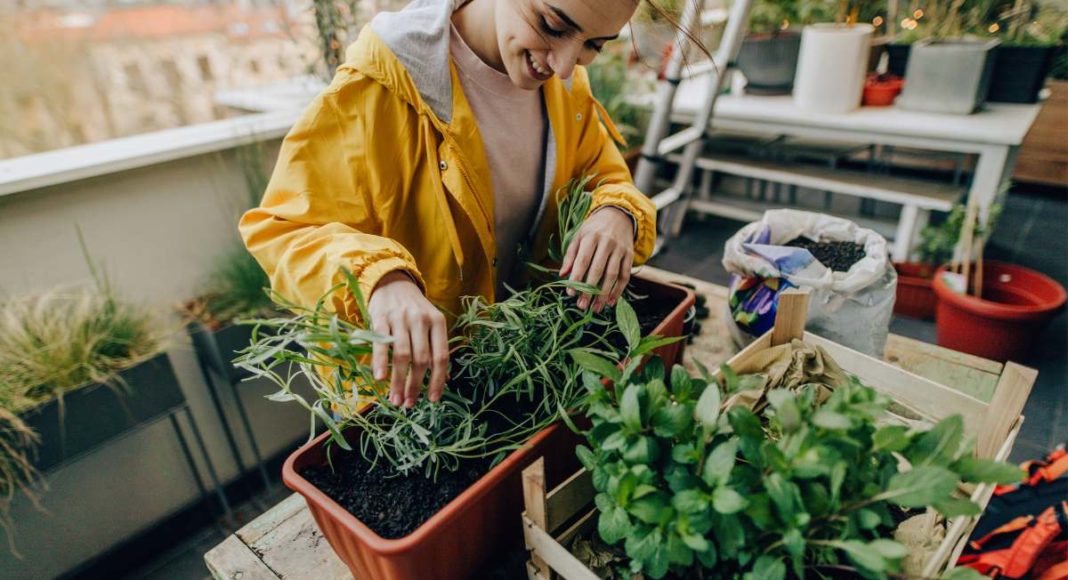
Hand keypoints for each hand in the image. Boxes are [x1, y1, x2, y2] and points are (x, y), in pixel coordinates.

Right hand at [367, 271, 447, 406]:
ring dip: (398, 381)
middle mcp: (421, 320)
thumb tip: (445, 380)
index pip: (441, 356)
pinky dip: (380, 363)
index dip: (438, 380)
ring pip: (402, 355)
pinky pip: (381, 345)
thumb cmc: (413, 309)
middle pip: (421, 359)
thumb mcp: (430, 323)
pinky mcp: (381, 318)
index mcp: (438, 322)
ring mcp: (400, 318)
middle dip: (415, 385)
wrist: (392, 281)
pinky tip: (380, 379)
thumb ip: (435, 347)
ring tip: (396, 399)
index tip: (432, 400)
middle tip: (409, 404)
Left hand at [559, 207, 634, 311]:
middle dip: (589, 290)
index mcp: (591, 237)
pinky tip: (610, 302)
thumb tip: (563, 275)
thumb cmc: (594, 229)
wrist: (618, 215)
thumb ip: (570, 255)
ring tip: (595, 308)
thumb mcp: (579, 236)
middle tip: (582, 306)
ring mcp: (620, 249)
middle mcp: (607, 242)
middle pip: (598, 270)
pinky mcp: (629, 255)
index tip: (570, 293)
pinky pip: (625, 275)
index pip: (583, 260)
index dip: (577, 277)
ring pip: (612, 275)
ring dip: (604, 294)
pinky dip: (618, 290)